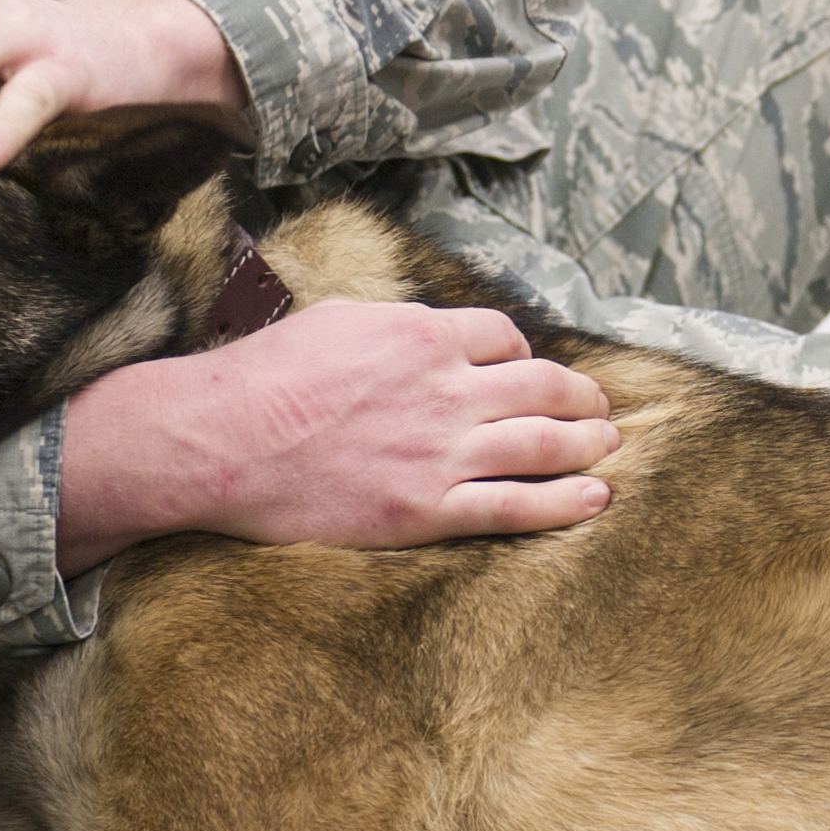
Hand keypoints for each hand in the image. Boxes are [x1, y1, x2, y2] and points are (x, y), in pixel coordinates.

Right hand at [56, 300, 621, 569]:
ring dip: (587, 445)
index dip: (524, 357)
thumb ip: (393, 327)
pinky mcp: (426, 508)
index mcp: (421, 335)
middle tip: (599, 408)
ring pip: (542, 445)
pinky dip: (563, 501)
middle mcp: (444, 389)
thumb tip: (420, 332)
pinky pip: (514, 505)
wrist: (220, 441)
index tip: (529, 372)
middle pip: (541, 388)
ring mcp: (440, 451)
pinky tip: (594, 499)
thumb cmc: (263, 379)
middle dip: (579, 398)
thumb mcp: (336, 321)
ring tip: (609, 446)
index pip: (503, 340)